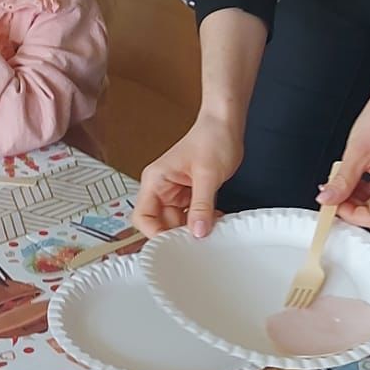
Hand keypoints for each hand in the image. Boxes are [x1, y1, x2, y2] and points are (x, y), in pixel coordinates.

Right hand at [133, 112, 242, 238]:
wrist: (225, 123)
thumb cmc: (211, 138)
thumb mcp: (207, 175)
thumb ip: (201, 205)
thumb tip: (197, 232)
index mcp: (155, 180)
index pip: (143, 216)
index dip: (155, 234)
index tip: (173, 245)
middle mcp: (161, 188)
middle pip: (161, 223)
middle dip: (178, 234)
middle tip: (196, 243)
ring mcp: (176, 192)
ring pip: (178, 222)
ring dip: (193, 229)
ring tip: (209, 230)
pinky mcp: (190, 194)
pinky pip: (192, 215)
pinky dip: (202, 221)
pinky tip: (215, 220)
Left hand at [317, 79, 369, 229]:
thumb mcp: (356, 153)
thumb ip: (341, 182)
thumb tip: (327, 200)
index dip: (351, 214)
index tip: (333, 204)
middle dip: (352, 203)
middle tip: (333, 189)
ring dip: (356, 195)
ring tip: (343, 176)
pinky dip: (365, 187)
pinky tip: (355, 174)